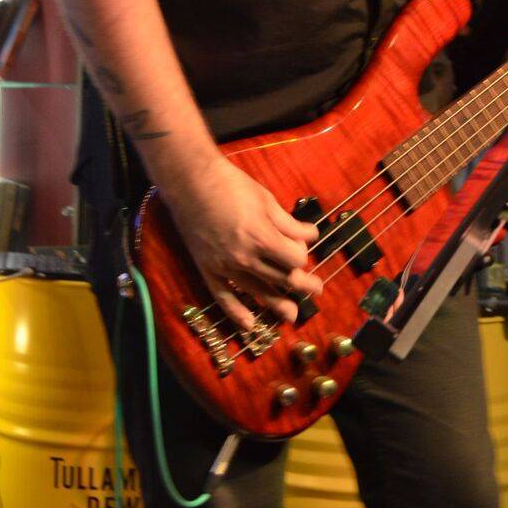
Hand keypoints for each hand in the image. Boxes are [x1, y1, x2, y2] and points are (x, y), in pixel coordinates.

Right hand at [163, 156, 321, 330]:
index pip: (294, 260)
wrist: (190, 182)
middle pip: (281, 279)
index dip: (302, 254)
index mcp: (261, 237)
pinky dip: (236, 313)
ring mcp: (224, 266)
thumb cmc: (231, 184)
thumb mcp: (266, 200)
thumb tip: (312, 236)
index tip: (301, 245)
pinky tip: (250, 326)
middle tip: (317, 290)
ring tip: (292, 314)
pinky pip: (223, 298)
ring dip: (278, 304)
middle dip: (302, 285)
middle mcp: (244, 257)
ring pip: (257, 292)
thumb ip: (289, 223)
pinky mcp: (208, 269)